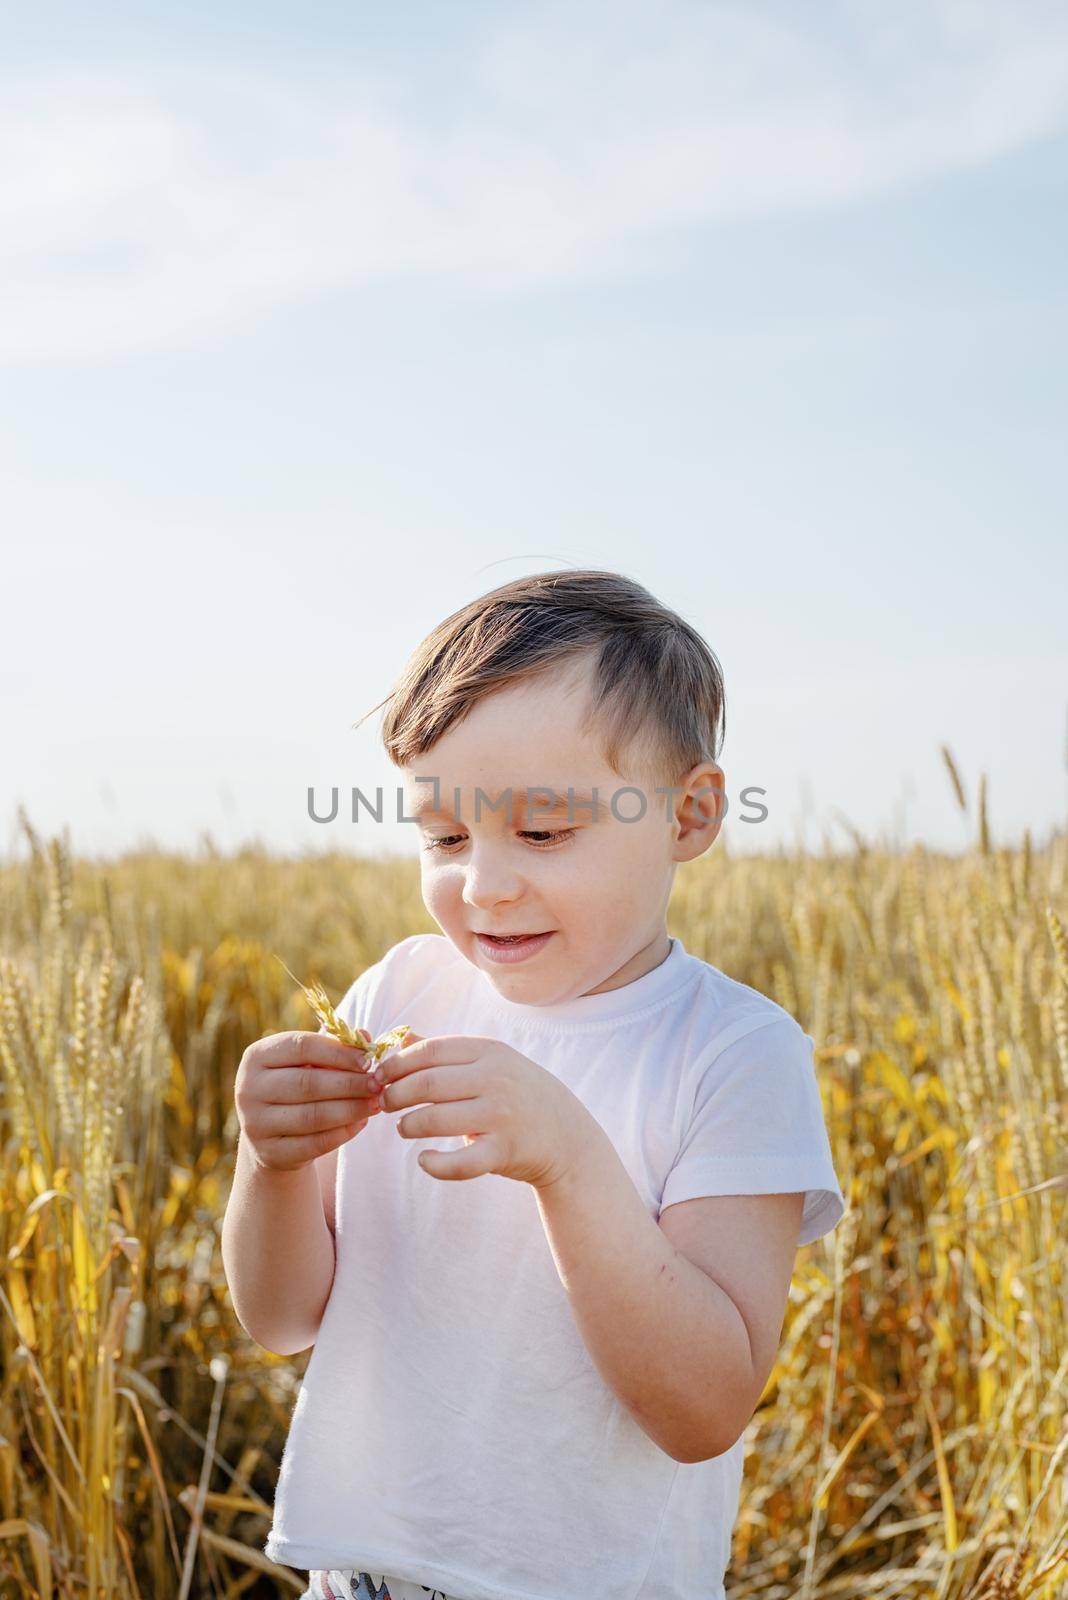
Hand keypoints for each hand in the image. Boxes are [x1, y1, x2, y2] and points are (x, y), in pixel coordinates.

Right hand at [234, 1030, 382, 1171]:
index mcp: (257, 1056)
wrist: (272, 1137)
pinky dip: (342, 1133)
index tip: (368, 1060)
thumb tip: (365, 1038)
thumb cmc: (297, 1087)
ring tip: (376, 1103)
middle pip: (307, 1083)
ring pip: (312, 1116)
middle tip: (377, 1084)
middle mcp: (248, 1089)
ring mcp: (255, 1124)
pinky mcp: (270, 1153)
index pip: (301, 1047)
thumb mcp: (309, 1063)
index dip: (338, 1053)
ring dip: (351, 1109)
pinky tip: (361, 1122)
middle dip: (349, 1083)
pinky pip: (314, 1144)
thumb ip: (335, 1047)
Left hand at [369, 1032, 597, 1187]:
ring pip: (434, 1120)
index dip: (396, 1064)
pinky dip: (433, 1164)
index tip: (379, 1076)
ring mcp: (501, 1116)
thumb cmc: (518, 1094)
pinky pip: (458, 1163)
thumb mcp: (490, 1063)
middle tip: (386, 1103)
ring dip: (409, 1126)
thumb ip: (445, 1052)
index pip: (430, 1051)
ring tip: (404, 1127)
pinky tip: (424, 1159)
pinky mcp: (503, 1152)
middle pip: (426, 1083)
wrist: (567, 1135)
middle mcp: (496, 1079)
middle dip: (396, 1094)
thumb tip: (400, 1037)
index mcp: (490, 1051)